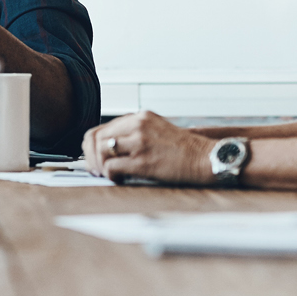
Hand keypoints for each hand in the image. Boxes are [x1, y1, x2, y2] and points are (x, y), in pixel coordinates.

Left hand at [82, 111, 210, 183]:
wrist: (206, 158)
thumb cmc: (183, 150)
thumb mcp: (157, 131)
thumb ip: (135, 133)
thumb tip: (109, 148)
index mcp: (140, 116)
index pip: (101, 128)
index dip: (92, 146)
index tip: (94, 158)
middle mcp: (138, 125)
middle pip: (95, 138)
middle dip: (90, 157)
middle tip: (95, 170)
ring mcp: (140, 142)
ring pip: (100, 151)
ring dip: (99, 167)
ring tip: (107, 175)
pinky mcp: (143, 161)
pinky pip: (112, 167)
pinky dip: (110, 175)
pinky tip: (119, 179)